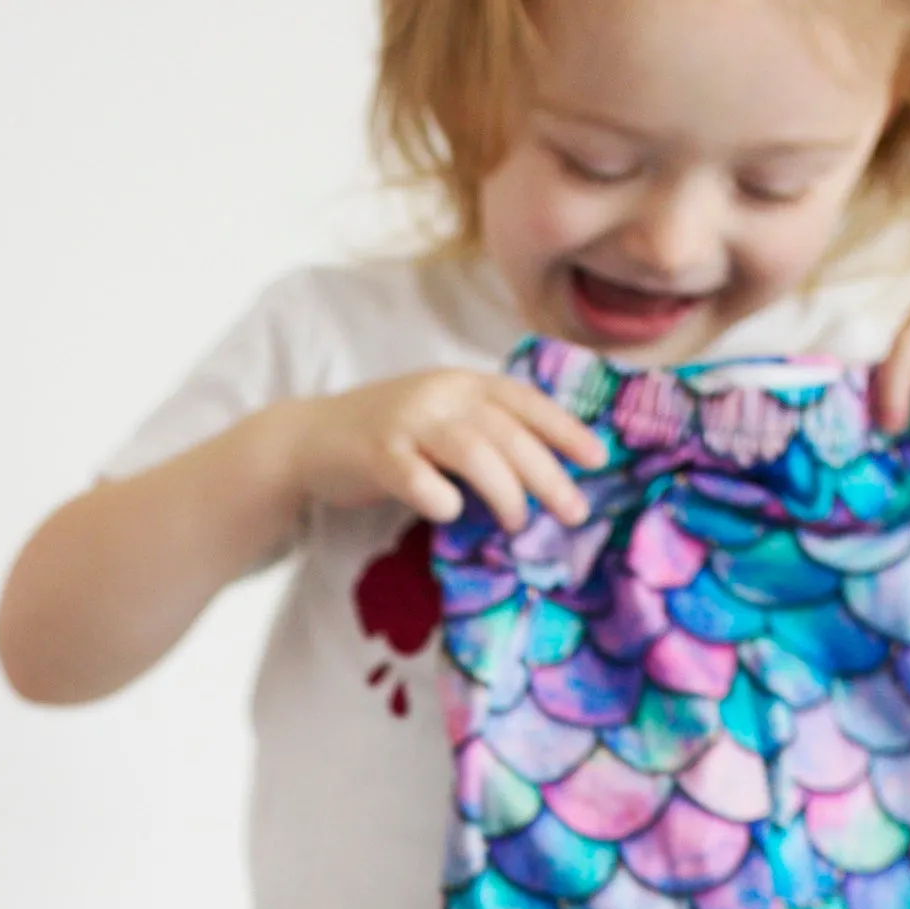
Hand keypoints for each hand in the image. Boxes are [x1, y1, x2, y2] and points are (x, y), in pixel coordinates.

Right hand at [286, 370, 607, 530]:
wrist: (311, 438)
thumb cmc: (387, 439)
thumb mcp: (441, 421)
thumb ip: (484, 436)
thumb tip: (541, 476)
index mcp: (463, 384)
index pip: (525, 402)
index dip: (565, 430)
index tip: (598, 460)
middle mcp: (441, 394)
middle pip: (508, 432)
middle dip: (548, 473)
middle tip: (575, 512)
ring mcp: (407, 422)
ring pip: (472, 450)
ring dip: (505, 491)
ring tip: (519, 524)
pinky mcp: (375, 454)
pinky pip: (417, 477)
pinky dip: (440, 497)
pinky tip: (451, 514)